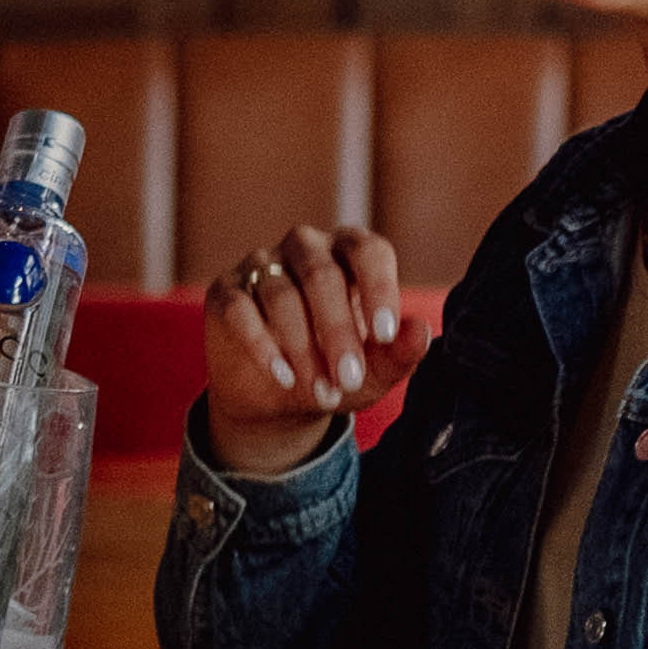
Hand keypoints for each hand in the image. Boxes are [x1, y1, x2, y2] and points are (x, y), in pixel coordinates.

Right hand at [195, 224, 418, 478]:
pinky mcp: (226, 291)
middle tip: (348, 380)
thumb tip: (421, 331)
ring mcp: (262, 265)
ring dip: (302, 350)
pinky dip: (262, 345)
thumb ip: (399, 352)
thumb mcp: (374, 373)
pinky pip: (240, 309)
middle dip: (338, 333)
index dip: (378, 289)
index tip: (385, 336)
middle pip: (322, 275)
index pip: (368, 251)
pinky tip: (282, 377)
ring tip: (320, 393)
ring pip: (281, 295)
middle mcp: (306, 248)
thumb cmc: (337, 373)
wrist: (277, 400)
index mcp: (350, 253)